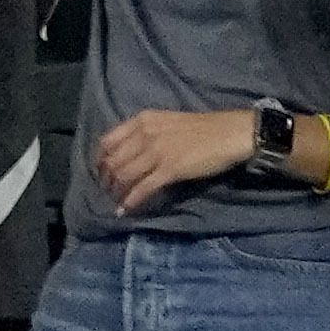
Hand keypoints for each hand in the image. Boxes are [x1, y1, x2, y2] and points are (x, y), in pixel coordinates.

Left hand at [92, 104, 264, 213]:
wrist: (229, 133)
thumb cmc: (203, 127)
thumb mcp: (169, 122)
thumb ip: (148, 133)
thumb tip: (130, 153)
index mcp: (144, 120)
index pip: (108, 141)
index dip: (100, 160)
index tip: (101, 171)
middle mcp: (146, 134)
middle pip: (113, 161)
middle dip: (107, 180)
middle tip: (108, 191)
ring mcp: (156, 152)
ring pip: (124, 176)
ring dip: (116, 192)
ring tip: (116, 202)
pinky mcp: (168, 169)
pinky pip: (142, 189)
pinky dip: (131, 201)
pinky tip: (125, 210)